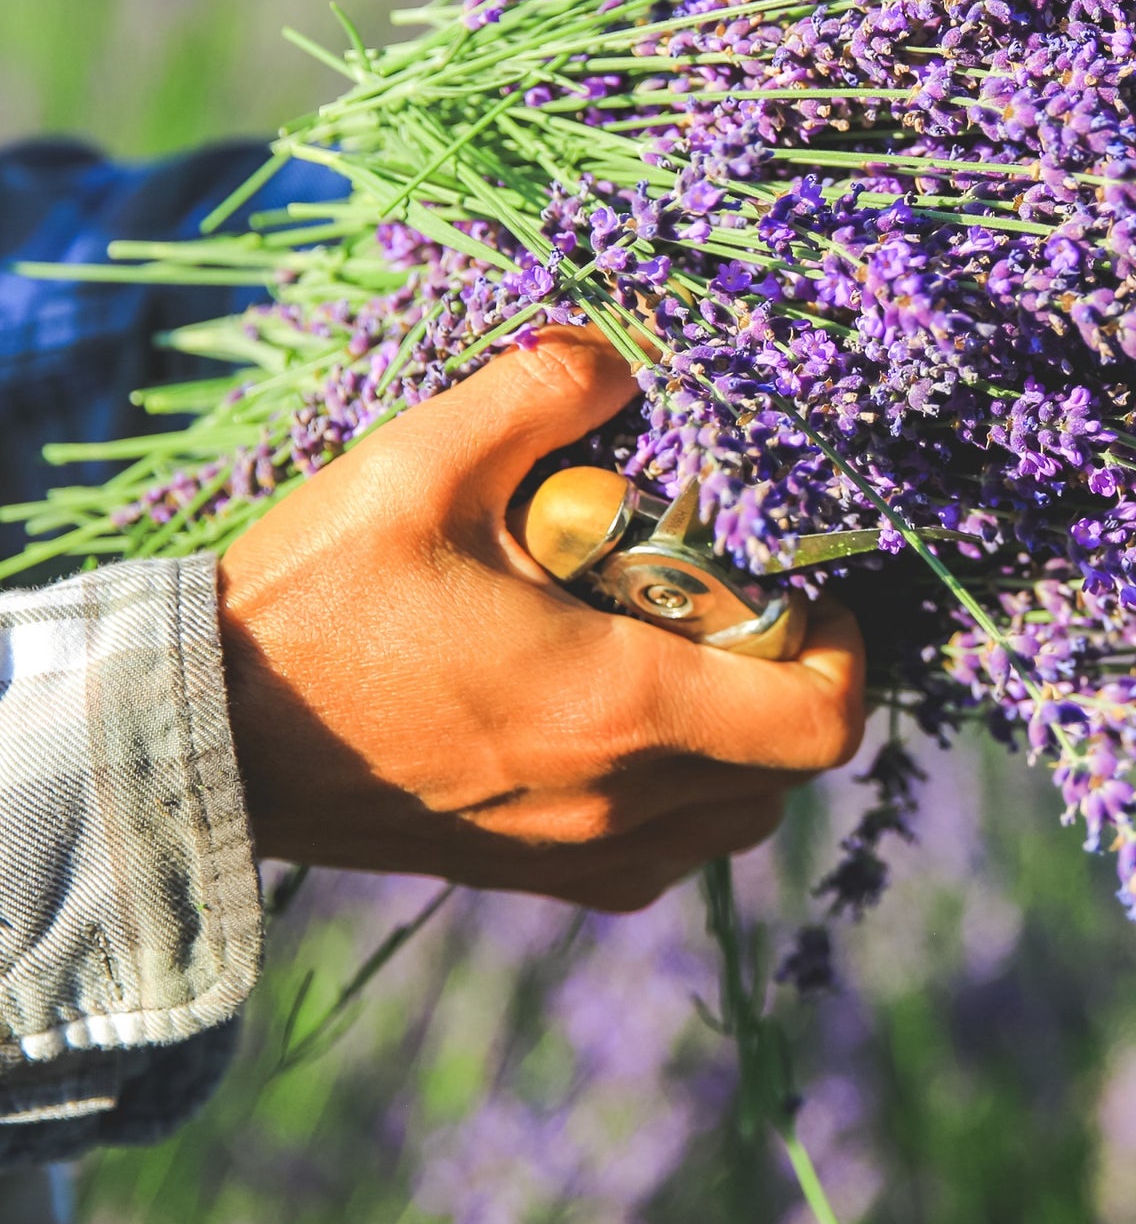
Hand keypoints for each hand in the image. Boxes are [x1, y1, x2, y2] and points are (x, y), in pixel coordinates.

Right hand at [216, 327, 865, 909]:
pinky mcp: (534, 874)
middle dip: (796, 684)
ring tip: (687, 658)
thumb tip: (626, 349)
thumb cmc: (315, 603)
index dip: (848, 654)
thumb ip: (540, 394)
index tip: (809, 589)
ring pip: (734, 820)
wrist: (198, 739)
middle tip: (739, 603)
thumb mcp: (422, 466)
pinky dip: (682, 795)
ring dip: (745, 743)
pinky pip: (664, 853)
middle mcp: (618, 799)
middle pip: (791, 770)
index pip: (819, 720)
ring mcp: (578, 852)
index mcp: (618, 705)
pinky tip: (620, 719)